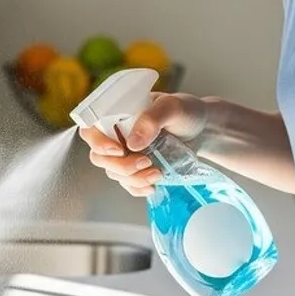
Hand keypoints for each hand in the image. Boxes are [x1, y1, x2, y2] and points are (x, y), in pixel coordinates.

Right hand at [79, 93, 207, 195]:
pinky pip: (127, 184)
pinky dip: (138, 188)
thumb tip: (132, 143)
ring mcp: (125, 153)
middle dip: (120, 165)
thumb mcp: (172, 107)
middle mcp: (116, 134)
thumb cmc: (186, 112)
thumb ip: (152, 120)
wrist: (203, 130)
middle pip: (99, 156)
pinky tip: (153, 185)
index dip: (97, 142)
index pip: (91, 128)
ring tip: (157, 172)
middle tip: (145, 162)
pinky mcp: (135, 169)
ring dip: (133, 178)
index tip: (118, 150)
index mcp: (117, 114)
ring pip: (113, 173)